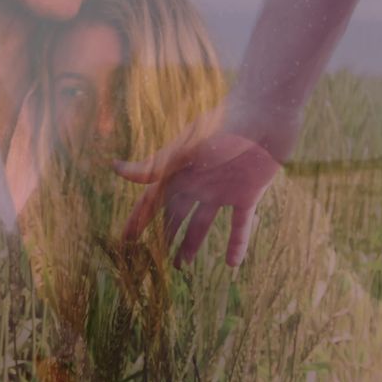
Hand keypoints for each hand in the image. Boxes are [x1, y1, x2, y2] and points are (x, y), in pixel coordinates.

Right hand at [115, 127, 282, 267]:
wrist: (267, 115)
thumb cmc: (224, 126)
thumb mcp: (186, 149)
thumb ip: (154, 166)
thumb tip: (115, 169)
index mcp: (180, 170)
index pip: (153, 200)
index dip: (139, 220)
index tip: (125, 241)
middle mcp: (198, 181)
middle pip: (176, 214)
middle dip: (165, 235)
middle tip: (155, 261)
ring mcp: (223, 189)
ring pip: (203, 222)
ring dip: (193, 243)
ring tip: (183, 266)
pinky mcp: (249, 193)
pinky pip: (241, 224)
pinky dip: (237, 244)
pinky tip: (232, 265)